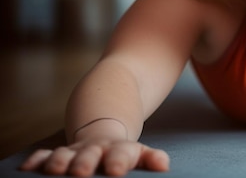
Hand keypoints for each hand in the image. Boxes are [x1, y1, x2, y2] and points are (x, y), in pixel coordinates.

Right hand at [20, 139, 168, 176]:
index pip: (122, 153)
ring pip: (65, 154)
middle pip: (90, 155)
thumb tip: (163, 165)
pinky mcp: (60, 154)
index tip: (116, 169)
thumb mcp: (139, 153)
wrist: (104, 126)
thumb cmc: (124, 151)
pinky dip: (37, 161)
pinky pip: (45, 156)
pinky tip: (28, 169)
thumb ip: (151, 158)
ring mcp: (76, 151)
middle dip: (85, 162)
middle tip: (80, 172)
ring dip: (59, 161)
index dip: (119, 159)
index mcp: (119, 150)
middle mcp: (96, 150)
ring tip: (55, 170)